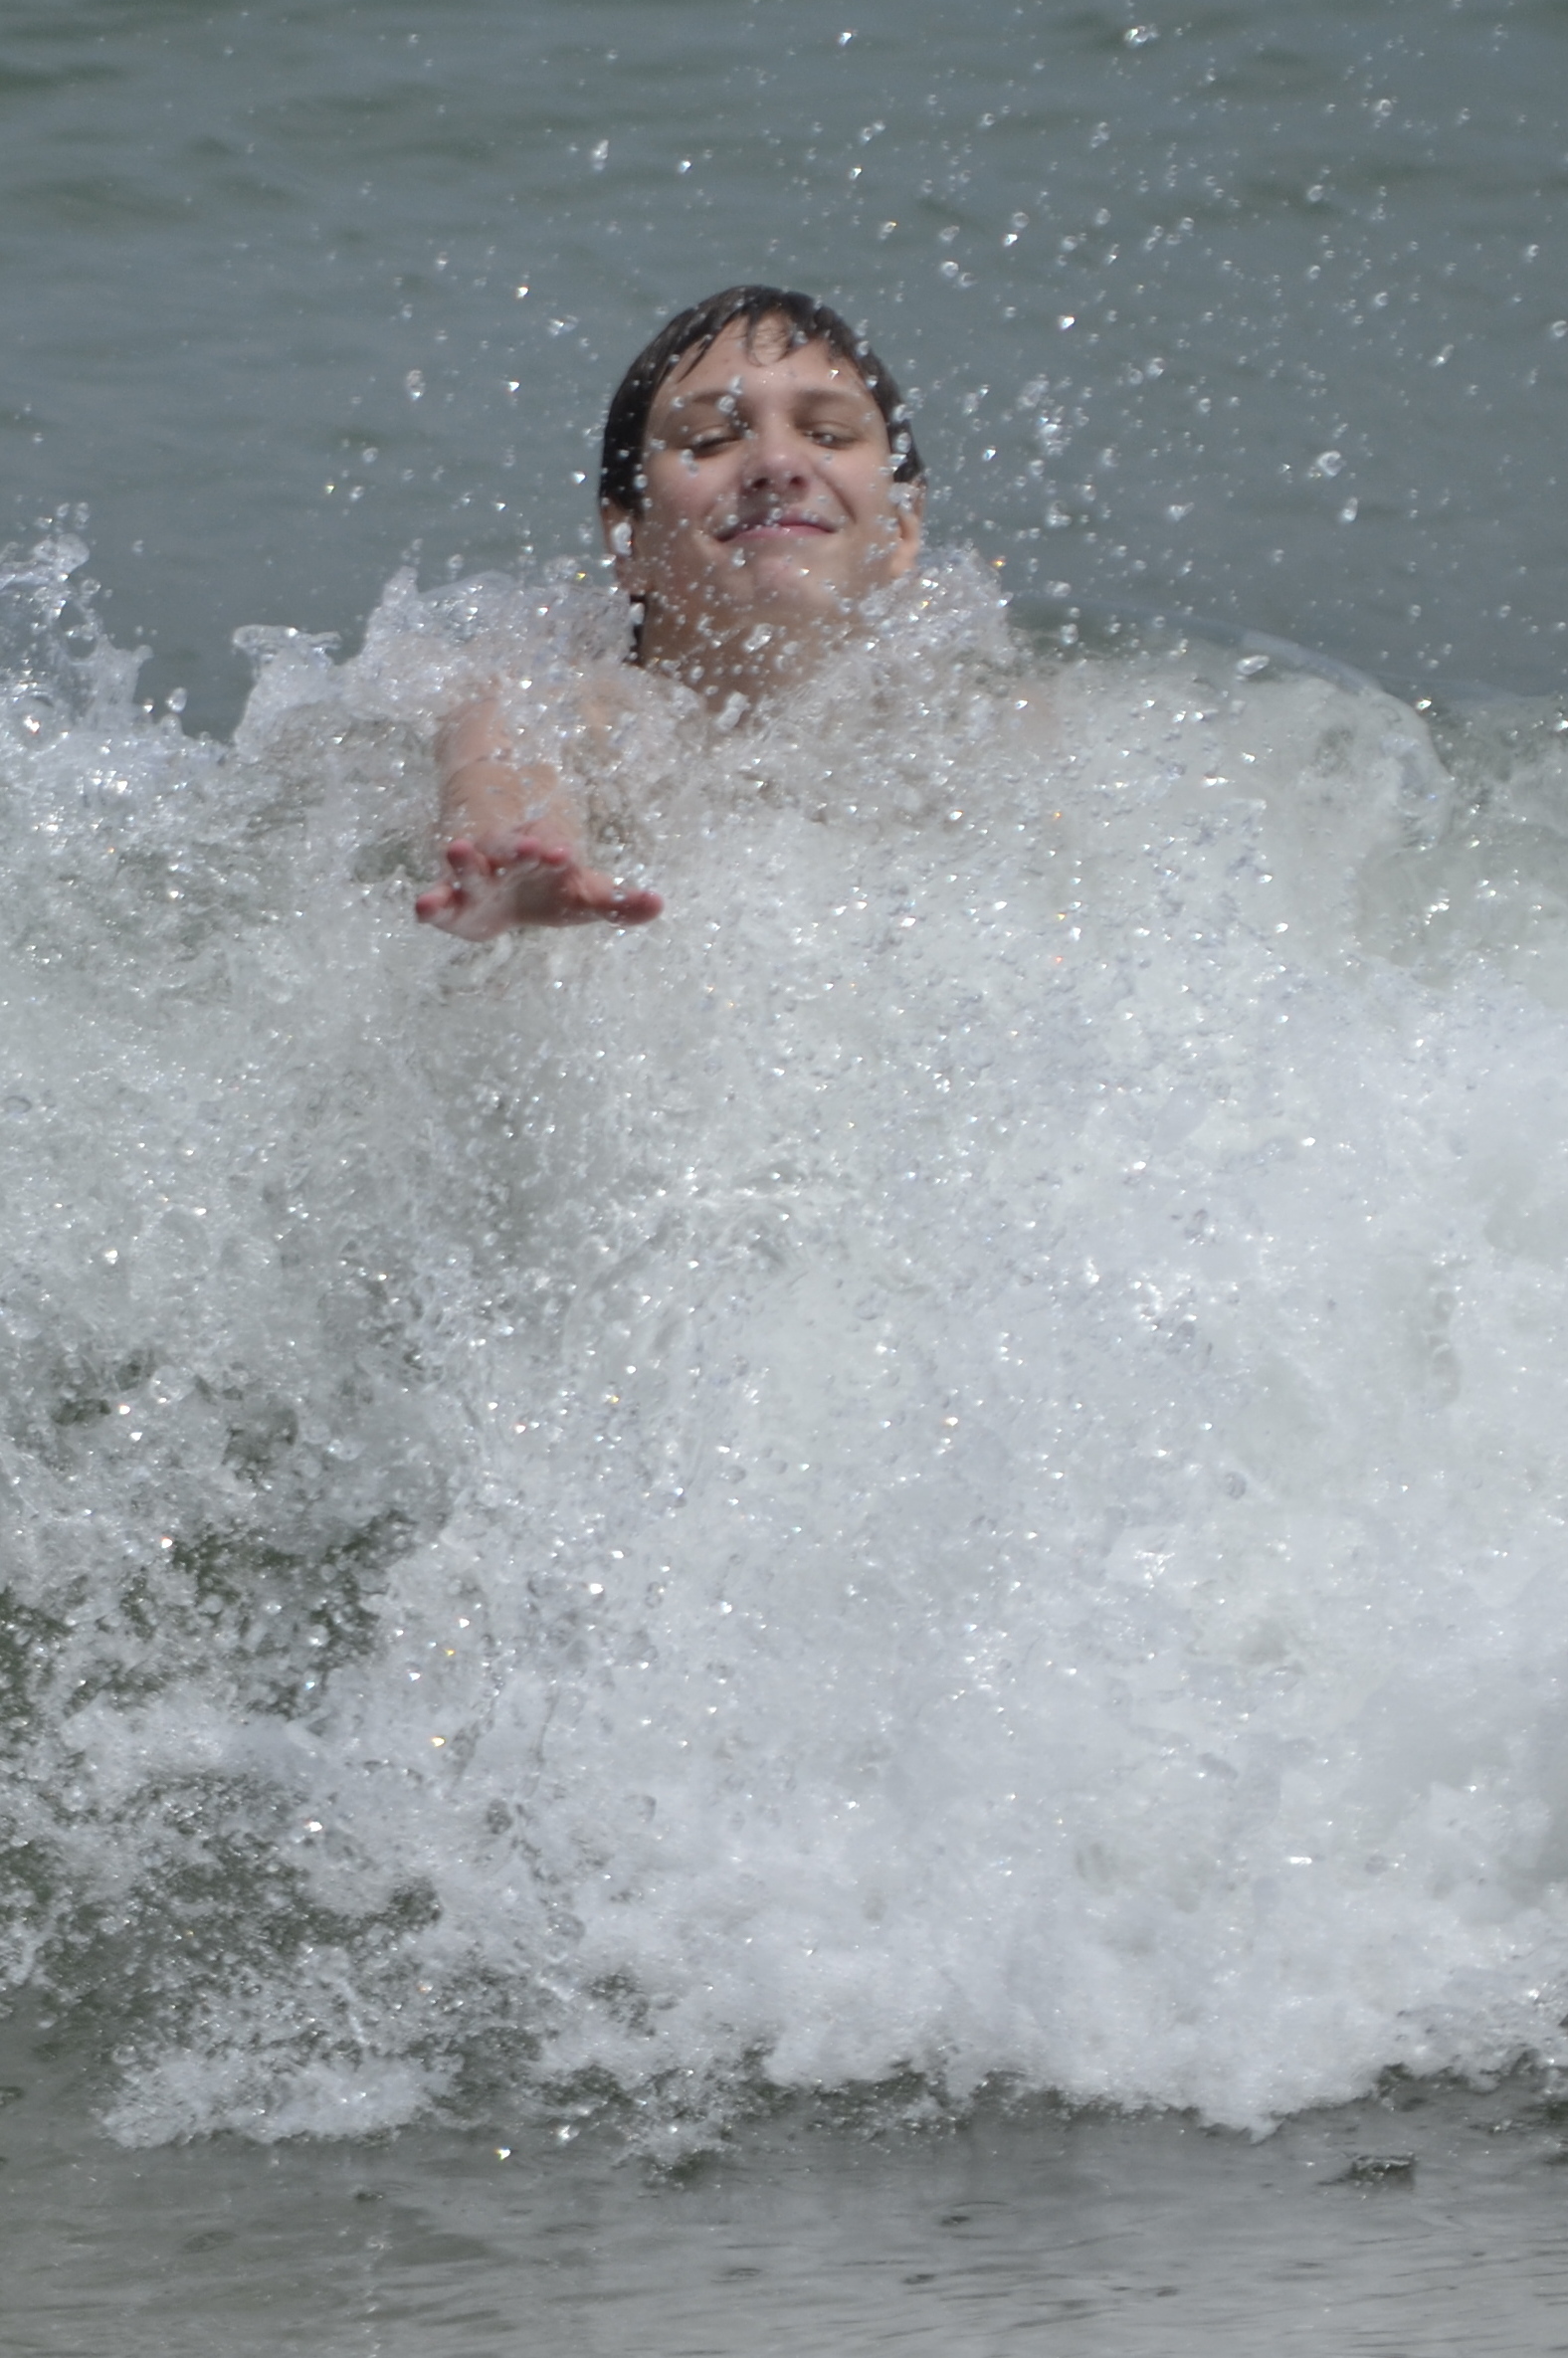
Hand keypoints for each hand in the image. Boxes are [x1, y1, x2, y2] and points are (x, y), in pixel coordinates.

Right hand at [414, 835, 662, 939]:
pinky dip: (433, 903)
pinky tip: (422, 907)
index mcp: (545, 855)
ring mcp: (479, 877)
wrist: (506, 892)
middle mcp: (510, 859)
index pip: (552, 848)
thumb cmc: (551, 892)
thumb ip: (619, 905)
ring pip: (471, 865)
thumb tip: (659, 904)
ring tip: (456, 848)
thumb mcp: (586, 898)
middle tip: (530, 847)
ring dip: (465, 859)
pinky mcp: (453, 903)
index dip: (556, 850)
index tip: (564, 856)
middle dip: (519, 849)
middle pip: (512, 849)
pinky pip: (441, 900)